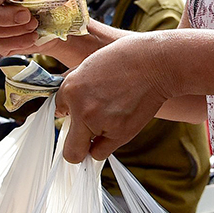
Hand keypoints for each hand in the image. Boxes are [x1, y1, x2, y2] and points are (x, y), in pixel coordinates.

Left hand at [56, 34, 174, 163]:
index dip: (69, 111)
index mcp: (71, 88)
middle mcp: (81, 109)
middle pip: (69, 151)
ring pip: (87, 151)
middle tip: (83, 139)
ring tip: (111, 119)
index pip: (58, 110)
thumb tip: (63, 110)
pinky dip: (107, 145)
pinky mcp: (119, 134)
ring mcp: (99, 124)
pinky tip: (116, 128)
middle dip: (74, 146)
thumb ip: (74, 88)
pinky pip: (102, 153)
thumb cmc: (125, 60)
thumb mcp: (91, 65)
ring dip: (95, 141)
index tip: (77, 112)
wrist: (155, 64)